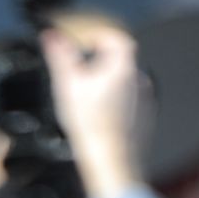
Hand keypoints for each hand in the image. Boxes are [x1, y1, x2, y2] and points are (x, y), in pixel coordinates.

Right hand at [41, 23, 143, 197]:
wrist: (112, 162)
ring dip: (112, 86)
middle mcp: (140, 77)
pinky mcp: (147, 119)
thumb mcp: (68, 86)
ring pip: (127, 83)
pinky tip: (105, 120)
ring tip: (92, 102)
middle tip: (83, 77)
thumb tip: (51, 35)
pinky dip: (120, 107)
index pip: (114, 37)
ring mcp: (146, 99)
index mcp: (123, 64)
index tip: (85, 46)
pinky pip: (133, 105)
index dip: (98, 37)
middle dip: (102, 64)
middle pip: (120, 61)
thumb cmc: (90, 125)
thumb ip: (60, 57)